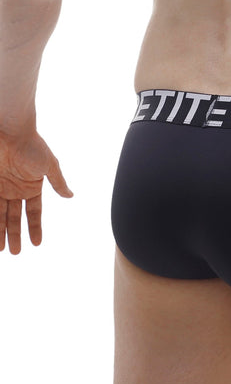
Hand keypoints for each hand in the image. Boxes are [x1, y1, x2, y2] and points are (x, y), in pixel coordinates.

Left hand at [0, 128, 72, 253]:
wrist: (11, 131)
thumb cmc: (32, 145)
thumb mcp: (49, 165)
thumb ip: (58, 182)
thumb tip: (70, 196)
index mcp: (32, 186)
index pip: (34, 212)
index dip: (34, 227)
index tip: (35, 244)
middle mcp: (16, 189)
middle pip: (14, 217)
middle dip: (14, 235)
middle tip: (14, 252)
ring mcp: (2, 187)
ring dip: (0, 232)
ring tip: (0, 249)